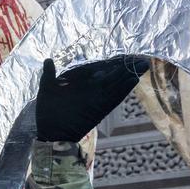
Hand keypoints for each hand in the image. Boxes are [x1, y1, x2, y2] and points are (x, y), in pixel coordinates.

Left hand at [35, 56, 149, 141]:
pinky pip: (114, 97)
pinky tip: (133, 80)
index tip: (125, 55)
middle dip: (126, 66)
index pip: (100, 69)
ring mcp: (97, 99)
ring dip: (130, 75)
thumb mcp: (46, 90)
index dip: (112, 62)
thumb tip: (48, 59)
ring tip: (143, 64)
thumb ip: (48, 75)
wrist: (50, 133)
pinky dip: (124, 89)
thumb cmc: (47, 113)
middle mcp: (92, 90)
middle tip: (142, 57)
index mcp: (81, 84)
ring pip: (117, 84)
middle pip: (113, 75)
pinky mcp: (100, 109)